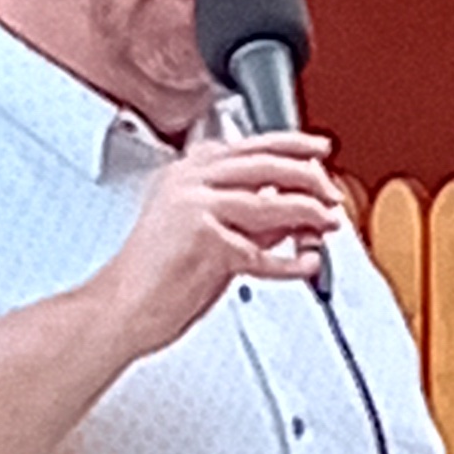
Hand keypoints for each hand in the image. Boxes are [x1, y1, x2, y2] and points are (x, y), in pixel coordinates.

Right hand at [97, 132, 339, 360]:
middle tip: (331, 194)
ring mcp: (196, 208)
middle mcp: (189, 182)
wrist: (122, 308)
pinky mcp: (207, 241)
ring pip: (270, 202)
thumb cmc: (156, 276)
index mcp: (186, 172)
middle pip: (265, 164)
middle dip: (309, 177)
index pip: (248, 145)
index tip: (317, 150)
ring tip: (327, 225)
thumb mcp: (204, 231)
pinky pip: (263, 253)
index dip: (291, 145)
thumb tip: (292, 214)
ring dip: (309, 214)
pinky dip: (292, 263)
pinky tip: (307, 265)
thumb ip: (245, 217)